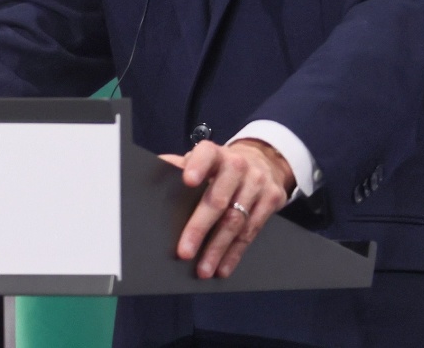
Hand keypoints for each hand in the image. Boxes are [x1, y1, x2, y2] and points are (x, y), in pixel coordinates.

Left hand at [161, 138, 294, 278]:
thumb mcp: (201, 159)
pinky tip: (223, 267)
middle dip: (200, 228)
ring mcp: (257, 184)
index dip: (197, 166)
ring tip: (203, 269)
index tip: (188, 181)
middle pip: (218, 200)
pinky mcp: (272, 199)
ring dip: (217, 249)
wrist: (262, 161)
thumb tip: (151, 173)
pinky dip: (235, 253)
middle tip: (184, 252)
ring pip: (236, 221)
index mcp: (215, 153)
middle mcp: (238, 166)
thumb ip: (178, 166)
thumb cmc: (219, 165)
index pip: (206, 155)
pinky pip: (252, 232)